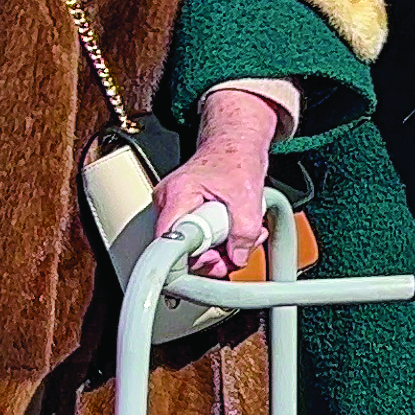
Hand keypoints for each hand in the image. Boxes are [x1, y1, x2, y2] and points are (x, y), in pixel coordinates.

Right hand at [159, 90, 281, 277]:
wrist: (235, 144)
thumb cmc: (235, 158)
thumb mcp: (247, 194)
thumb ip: (245, 230)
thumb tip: (237, 256)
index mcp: (177, 195)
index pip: (167, 241)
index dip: (185, 261)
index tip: (198, 271)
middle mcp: (168, 205)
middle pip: (181, 251)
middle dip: (213, 257)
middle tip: (236, 250)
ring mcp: (175, 211)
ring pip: (193, 250)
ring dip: (221, 251)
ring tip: (242, 237)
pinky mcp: (186, 218)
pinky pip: (198, 242)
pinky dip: (219, 243)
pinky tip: (235, 234)